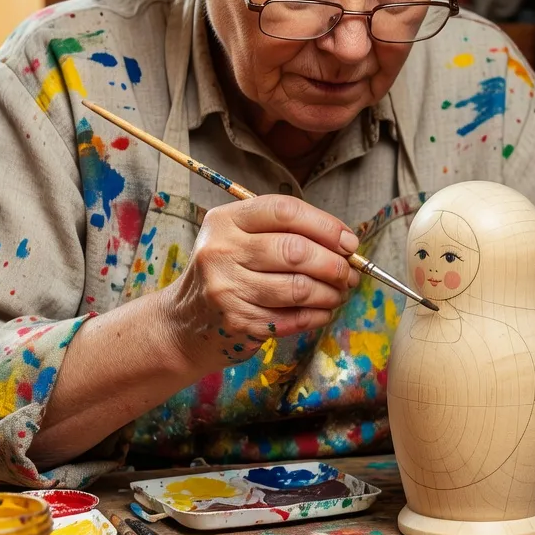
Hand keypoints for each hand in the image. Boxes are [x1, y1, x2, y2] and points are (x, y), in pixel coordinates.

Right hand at [164, 195, 358, 373]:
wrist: (184, 323)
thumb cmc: (227, 274)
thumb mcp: (240, 240)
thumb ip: (284, 233)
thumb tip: (346, 243)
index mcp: (225, 221)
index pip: (285, 211)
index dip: (326, 225)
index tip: (349, 242)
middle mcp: (221, 251)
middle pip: (296, 250)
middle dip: (335, 263)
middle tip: (350, 273)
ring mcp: (227, 289)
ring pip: (299, 287)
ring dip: (331, 293)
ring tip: (339, 293)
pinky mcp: (238, 322)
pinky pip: (294, 317)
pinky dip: (318, 315)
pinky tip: (323, 311)